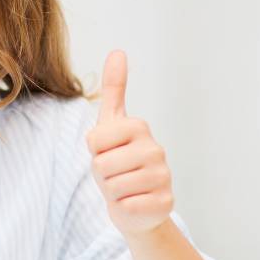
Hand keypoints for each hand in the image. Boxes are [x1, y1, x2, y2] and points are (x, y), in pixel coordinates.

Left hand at [85, 50, 173, 236]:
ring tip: (124, 187)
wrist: (135, 204)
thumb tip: (117, 50)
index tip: (108, 151)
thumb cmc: (118, 161)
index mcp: (138, 127)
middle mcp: (155, 149)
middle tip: (115, 174)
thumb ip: (113, 89)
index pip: (94, 141)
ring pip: (112, 187)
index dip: (94, 151)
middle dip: (101, 174)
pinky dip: (124, 208)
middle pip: (101, 165)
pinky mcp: (165, 203)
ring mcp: (163, 176)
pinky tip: (135, 203)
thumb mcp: (110, 125)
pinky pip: (126, 206)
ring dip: (112, 192)